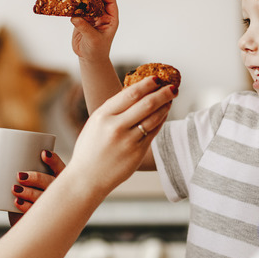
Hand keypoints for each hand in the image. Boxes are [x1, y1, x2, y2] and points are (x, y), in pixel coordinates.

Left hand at [8, 149, 65, 225]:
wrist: (30, 224)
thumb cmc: (28, 199)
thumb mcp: (29, 185)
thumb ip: (23, 175)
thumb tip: (0, 162)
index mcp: (57, 180)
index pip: (59, 167)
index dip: (53, 160)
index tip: (43, 154)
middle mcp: (58, 192)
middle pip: (50, 182)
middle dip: (36, 178)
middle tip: (20, 176)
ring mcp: (51, 206)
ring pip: (43, 197)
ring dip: (29, 192)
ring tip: (15, 189)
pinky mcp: (42, 217)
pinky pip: (35, 212)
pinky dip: (25, 206)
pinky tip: (17, 202)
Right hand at [64, 76, 175, 196]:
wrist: (86, 178)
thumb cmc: (89, 150)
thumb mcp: (94, 124)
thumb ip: (112, 110)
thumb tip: (134, 93)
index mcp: (102, 116)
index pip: (129, 94)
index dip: (146, 84)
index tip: (155, 78)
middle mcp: (115, 127)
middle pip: (146, 103)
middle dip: (162, 92)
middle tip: (172, 86)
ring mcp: (128, 141)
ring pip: (153, 118)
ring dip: (165, 106)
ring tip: (171, 98)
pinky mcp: (137, 153)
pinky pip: (153, 132)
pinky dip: (161, 120)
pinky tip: (164, 114)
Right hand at [70, 0, 117, 62]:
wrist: (89, 58)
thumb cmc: (96, 50)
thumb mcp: (93, 40)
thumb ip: (85, 28)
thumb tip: (75, 17)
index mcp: (111, 18)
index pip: (110, 0)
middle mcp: (102, 14)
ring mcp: (91, 15)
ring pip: (86, 1)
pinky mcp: (81, 18)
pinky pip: (77, 8)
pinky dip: (71, 3)